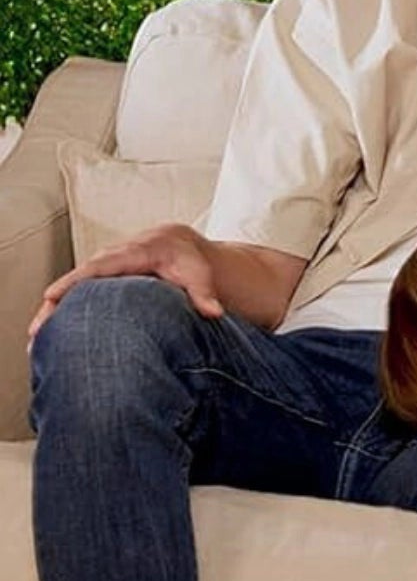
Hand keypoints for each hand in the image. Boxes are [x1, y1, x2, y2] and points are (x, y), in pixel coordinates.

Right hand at [27, 223, 225, 345]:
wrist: (182, 246)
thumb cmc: (190, 262)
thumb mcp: (200, 276)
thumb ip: (204, 295)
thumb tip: (215, 313)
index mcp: (135, 253)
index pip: (99, 267)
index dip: (75, 281)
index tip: (54, 296)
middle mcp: (113, 256)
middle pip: (78, 277)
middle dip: (56, 300)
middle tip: (38, 329)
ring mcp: (104, 263)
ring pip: (74, 284)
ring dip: (53, 307)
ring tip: (38, 335)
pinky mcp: (101, 273)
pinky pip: (78, 287)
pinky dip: (62, 304)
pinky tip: (49, 329)